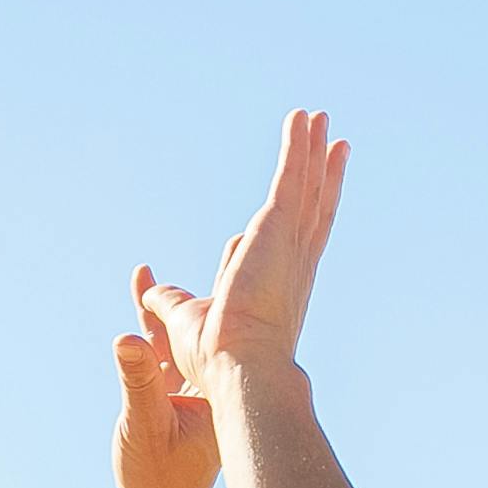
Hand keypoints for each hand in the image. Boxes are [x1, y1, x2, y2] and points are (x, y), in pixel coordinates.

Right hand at [112, 263, 220, 487]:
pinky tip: (139, 304)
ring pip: (187, 335)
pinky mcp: (174, 396)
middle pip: (221, 323)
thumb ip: (136, 381)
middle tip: (239, 239)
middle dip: (221, 282)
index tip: (239, 251)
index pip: (228, 329)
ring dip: (173, 303)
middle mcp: (217, 384)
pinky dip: (153, 328)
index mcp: (222, 388)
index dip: (230, 290)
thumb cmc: (155, 481)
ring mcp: (196, 389)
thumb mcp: (141, 427)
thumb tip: (127, 340)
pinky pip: (165, 352)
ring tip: (152, 273)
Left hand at [138, 109, 349, 392]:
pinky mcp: (277, 228)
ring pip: (307, 186)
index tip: (313, 189)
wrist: (242, 370)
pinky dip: (297, 147)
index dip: (308, 211)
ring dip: (313, 149)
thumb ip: (172, 302)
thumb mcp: (185, 322)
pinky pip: (290, 177)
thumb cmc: (219, 361)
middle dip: (324, 173)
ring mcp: (291, 243)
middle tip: (335, 143)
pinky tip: (300, 119)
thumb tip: (151, 293)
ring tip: (320, 117)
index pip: (299, 238)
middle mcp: (296, 262)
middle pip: (315, 206)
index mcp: (282, 285)